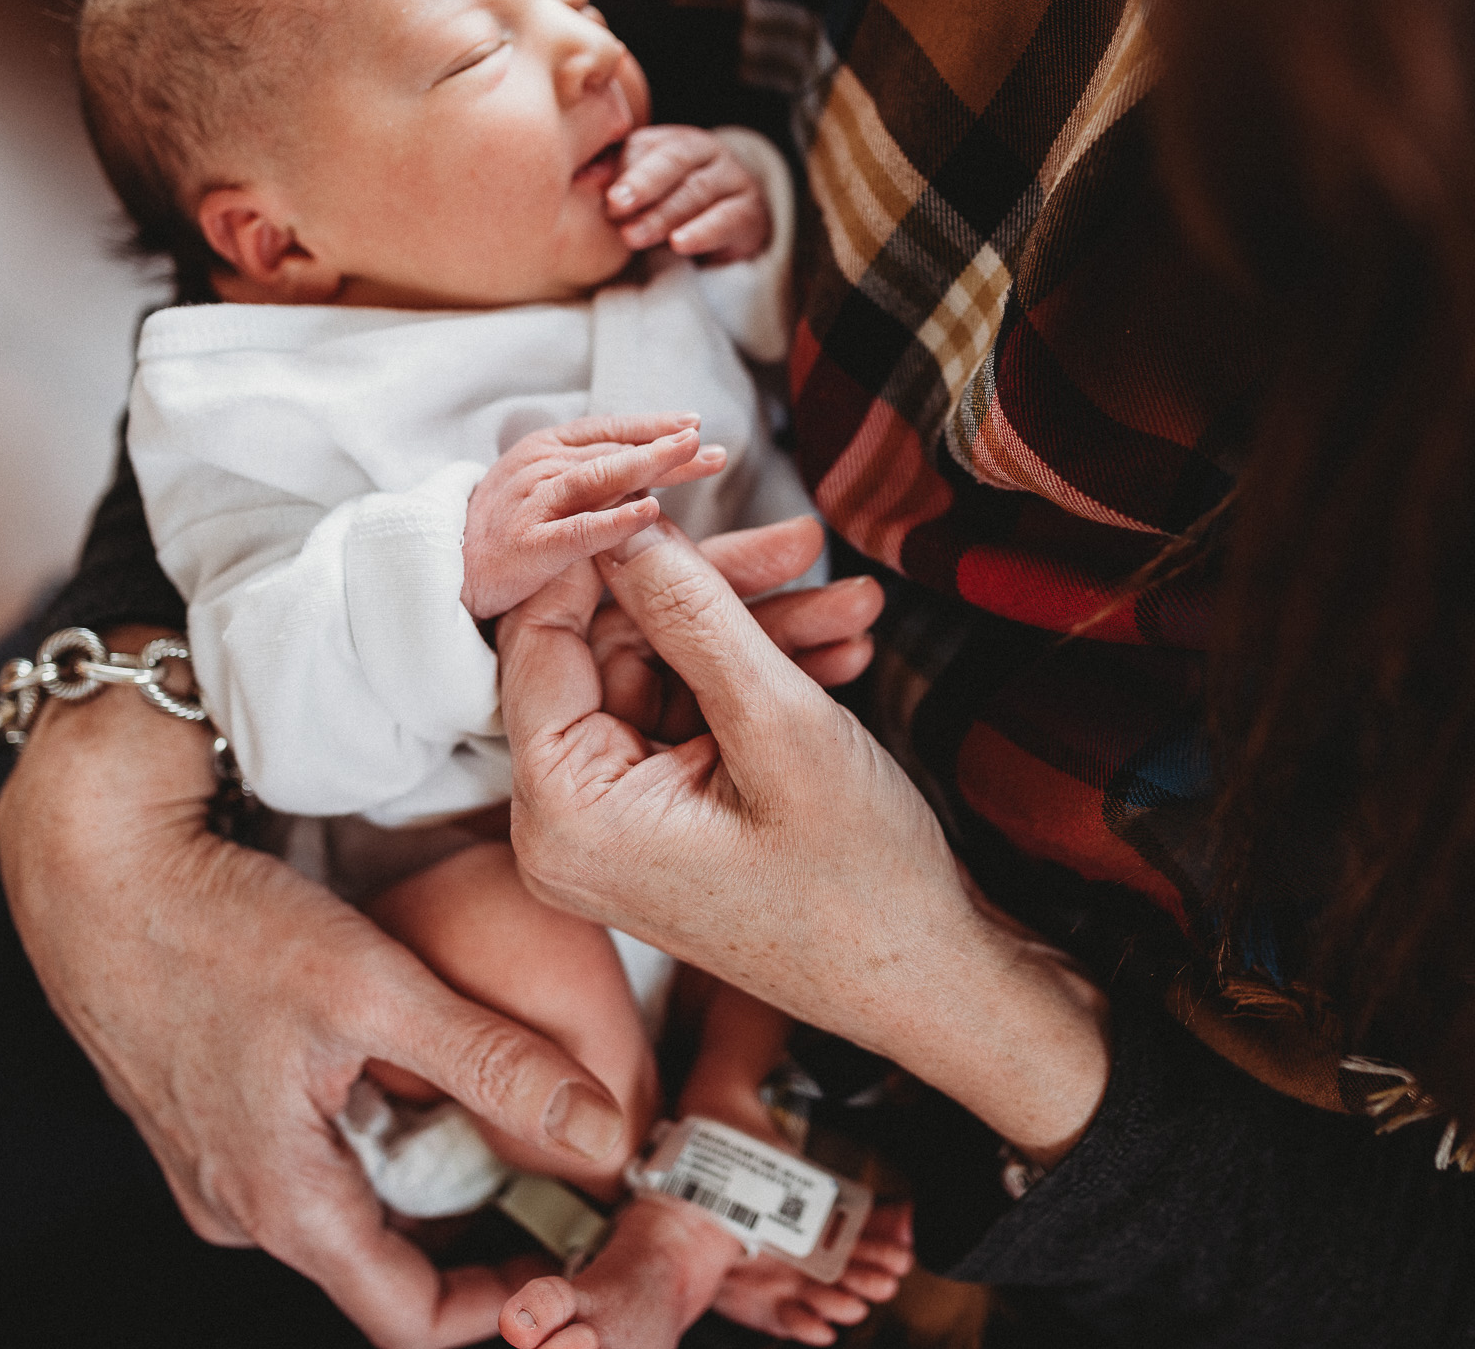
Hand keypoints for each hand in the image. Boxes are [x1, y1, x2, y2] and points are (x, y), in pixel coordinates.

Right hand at [0, 631, 633, 1348]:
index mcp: (283, 1204)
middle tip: (568, 1185)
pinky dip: (380, 1134)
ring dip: (433, 1178)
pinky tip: (422, 1076)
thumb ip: (495, 1066)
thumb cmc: (214, 924)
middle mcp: (243, 1206)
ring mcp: (218, 1166)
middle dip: (482, 1235)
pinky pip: (313, 1156)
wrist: (93, 867)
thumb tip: (601, 1134)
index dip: (502, 1303)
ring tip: (515, 1126)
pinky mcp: (211, 1118)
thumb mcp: (377, 991)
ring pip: (353, 1205)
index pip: (411, 1316)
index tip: (574, 1260)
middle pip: (389, 1263)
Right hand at [463, 412, 725, 619]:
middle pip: (614, 450)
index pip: (609, 429)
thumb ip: (595, 482)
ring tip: (689, 456)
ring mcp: (530, 502)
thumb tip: (656, 476)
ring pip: (598, 477)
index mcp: (546, 448)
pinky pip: (577, 530)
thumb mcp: (547, 493)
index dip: (652, 424)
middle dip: (667, 448)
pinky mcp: (525, 545)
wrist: (439, 572)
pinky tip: (650, 512)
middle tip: (712, 447)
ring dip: (647, 463)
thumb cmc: (503, 532)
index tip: (695, 422)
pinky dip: (614, 520)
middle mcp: (539, 465)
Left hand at [497, 523, 1111, 1164]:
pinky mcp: (670, 821)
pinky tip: (843, 651)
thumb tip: (630, 526)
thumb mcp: (778, 726)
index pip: (541, 638)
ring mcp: (621, 825)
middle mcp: (570, 824)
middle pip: (612, 651)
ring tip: (855, 603)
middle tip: (802, 543)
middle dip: (712, 593)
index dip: (605, 554)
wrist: (934, 985)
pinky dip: (762, 680)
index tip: (670, 490)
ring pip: (666, 676)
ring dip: (758, 632)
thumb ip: (694, 615)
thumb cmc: (861, 886)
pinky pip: (696, 718)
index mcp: (565, 814)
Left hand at [607, 125, 771, 261]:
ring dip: (663, 215)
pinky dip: (702, 232)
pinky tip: (679, 245)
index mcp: (672, 139)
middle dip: (642, 184)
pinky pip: (727, 219)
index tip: (602, 196)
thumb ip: (615, 179)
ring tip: (634, 237)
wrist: (732, 226)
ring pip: (696, 191)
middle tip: (615, 206)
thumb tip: (582, 176)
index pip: (645, 146)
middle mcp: (705, 152)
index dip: (622, 169)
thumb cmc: (673, 208)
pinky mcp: (750, 212)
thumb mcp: (643, 192)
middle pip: (673, 161)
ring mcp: (732, 179)